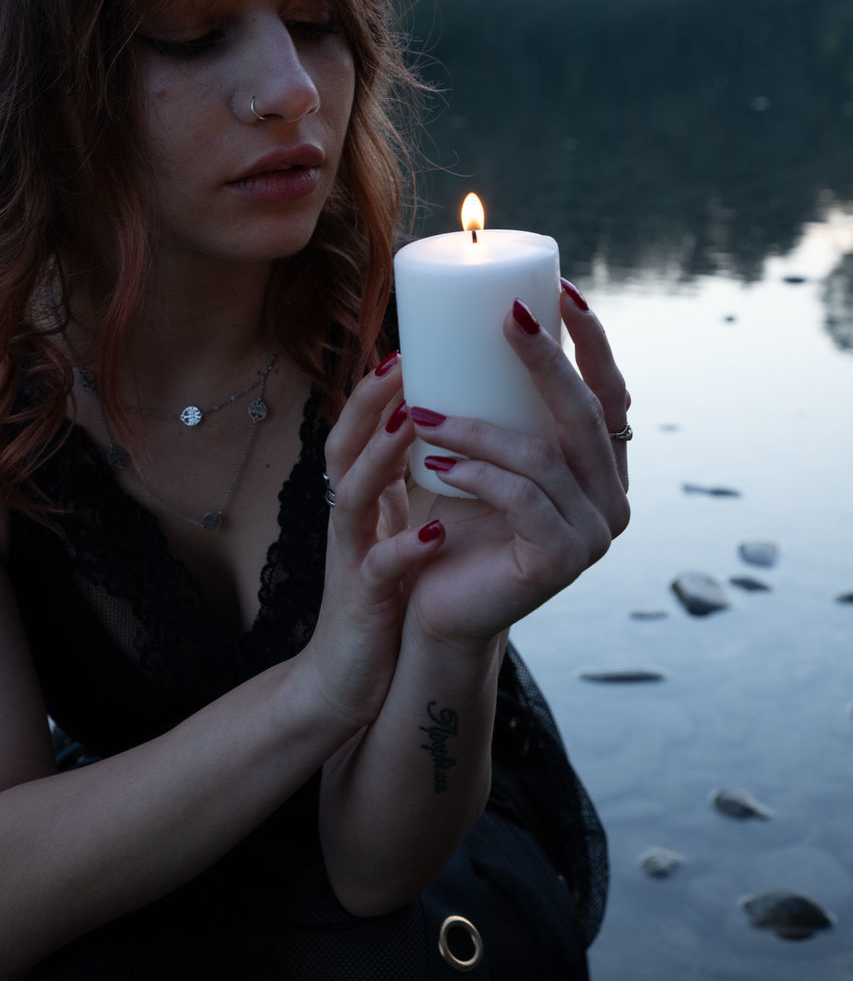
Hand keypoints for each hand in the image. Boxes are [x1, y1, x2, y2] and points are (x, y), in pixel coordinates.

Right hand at [303, 355, 446, 726]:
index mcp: (362, 501)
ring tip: (413, 422)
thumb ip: (408, 482)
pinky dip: (403, 549)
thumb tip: (452, 427)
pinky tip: (432, 532)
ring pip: (352, 496)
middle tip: (401, 361)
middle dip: (369, 404)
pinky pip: (379, 571)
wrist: (349, 681)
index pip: (359, 433)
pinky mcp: (364, 604)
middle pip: (343, 448)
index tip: (407, 346)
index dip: (376, 391)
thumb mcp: (391, 528)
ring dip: (379, 457)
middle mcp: (349, 520)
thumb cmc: (384, 597)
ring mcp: (350, 559)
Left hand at [403, 282, 630, 648]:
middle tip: (506, 318)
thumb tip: (473, 315)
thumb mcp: (483, 452)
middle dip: (546, 359)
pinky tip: (437, 463)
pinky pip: (522, 499)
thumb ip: (498, 405)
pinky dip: (477, 475)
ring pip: (543, 457)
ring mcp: (594, 533)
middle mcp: (611, 497)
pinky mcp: (563, 561)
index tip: (559, 290)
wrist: (440, 606)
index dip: (592, 341)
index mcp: (602, 467)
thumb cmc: (457, 520)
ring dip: (478, 427)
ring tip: (424, 411)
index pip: (610, 392)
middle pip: (586, 414)